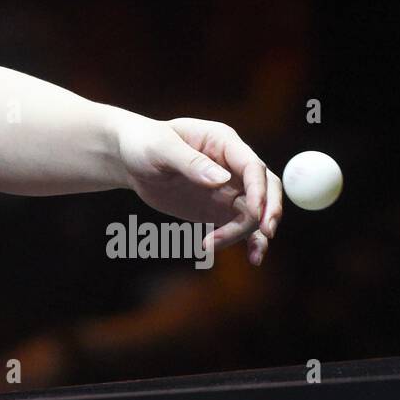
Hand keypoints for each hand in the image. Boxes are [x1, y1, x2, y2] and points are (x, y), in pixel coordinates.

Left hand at [114, 115, 281, 264]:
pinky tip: (251, 258)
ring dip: (246, 234)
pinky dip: (248, 242)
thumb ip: (191, 162)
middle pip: (266, 189)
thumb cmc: (144, 143)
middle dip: (269, 211)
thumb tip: (222, 180)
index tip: (255, 213)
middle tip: (265, 233)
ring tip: (211, 245)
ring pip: (254, 214)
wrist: (130, 159)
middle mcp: (233, 166)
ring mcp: (229, 189)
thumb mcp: (162, 148)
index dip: (259, 190)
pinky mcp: (219, 209)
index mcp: (223, 142)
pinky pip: (242, 228)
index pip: (252, 166)